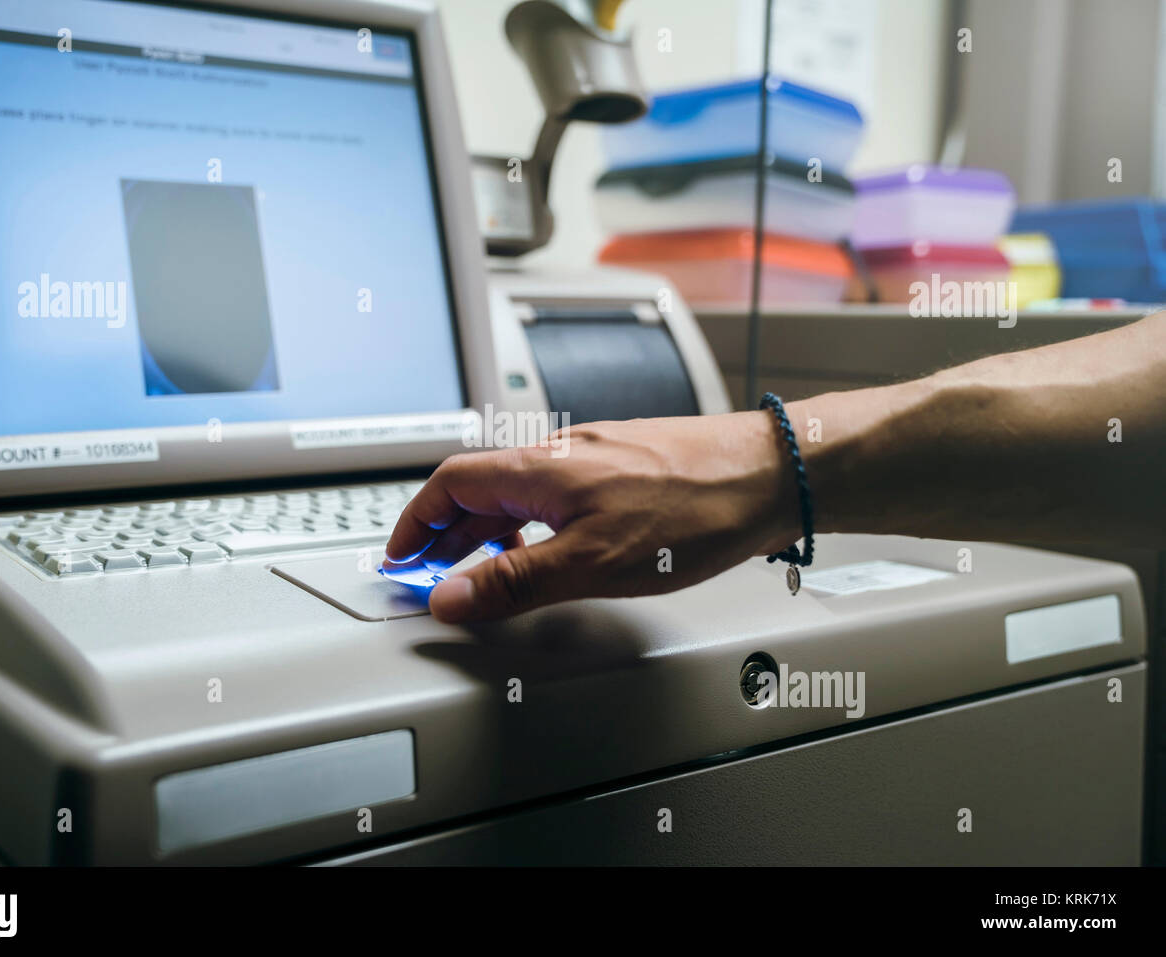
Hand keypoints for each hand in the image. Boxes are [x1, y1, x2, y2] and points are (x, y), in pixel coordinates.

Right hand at [382, 413, 800, 622]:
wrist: (774, 473)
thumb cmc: (696, 506)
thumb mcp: (592, 561)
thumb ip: (516, 582)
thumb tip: (452, 597)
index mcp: (540, 468)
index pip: (449, 484)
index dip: (415, 521)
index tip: (401, 557)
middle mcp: (562, 454)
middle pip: (479, 487)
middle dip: (445, 531)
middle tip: (430, 571)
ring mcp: (595, 458)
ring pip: (518, 491)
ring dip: (486, 530)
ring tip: (481, 571)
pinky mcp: (624, 468)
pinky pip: (554, 494)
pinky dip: (530, 525)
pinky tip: (550, 550)